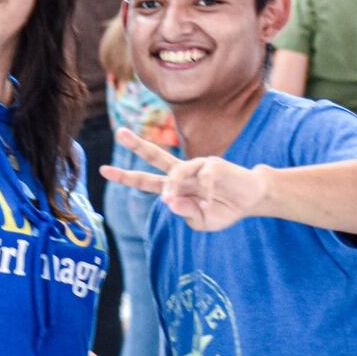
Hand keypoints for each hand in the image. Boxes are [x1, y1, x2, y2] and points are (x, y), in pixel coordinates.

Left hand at [102, 128, 265, 231]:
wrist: (252, 200)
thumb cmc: (225, 210)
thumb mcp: (202, 222)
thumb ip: (185, 213)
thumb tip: (168, 201)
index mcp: (176, 187)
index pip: (147, 182)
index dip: (126, 176)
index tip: (104, 170)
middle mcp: (183, 173)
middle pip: (156, 156)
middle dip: (137, 145)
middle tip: (119, 132)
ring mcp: (197, 166)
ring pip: (175, 173)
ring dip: (173, 188)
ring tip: (175, 199)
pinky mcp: (212, 163)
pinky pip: (202, 180)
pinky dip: (206, 194)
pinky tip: (213, 200)